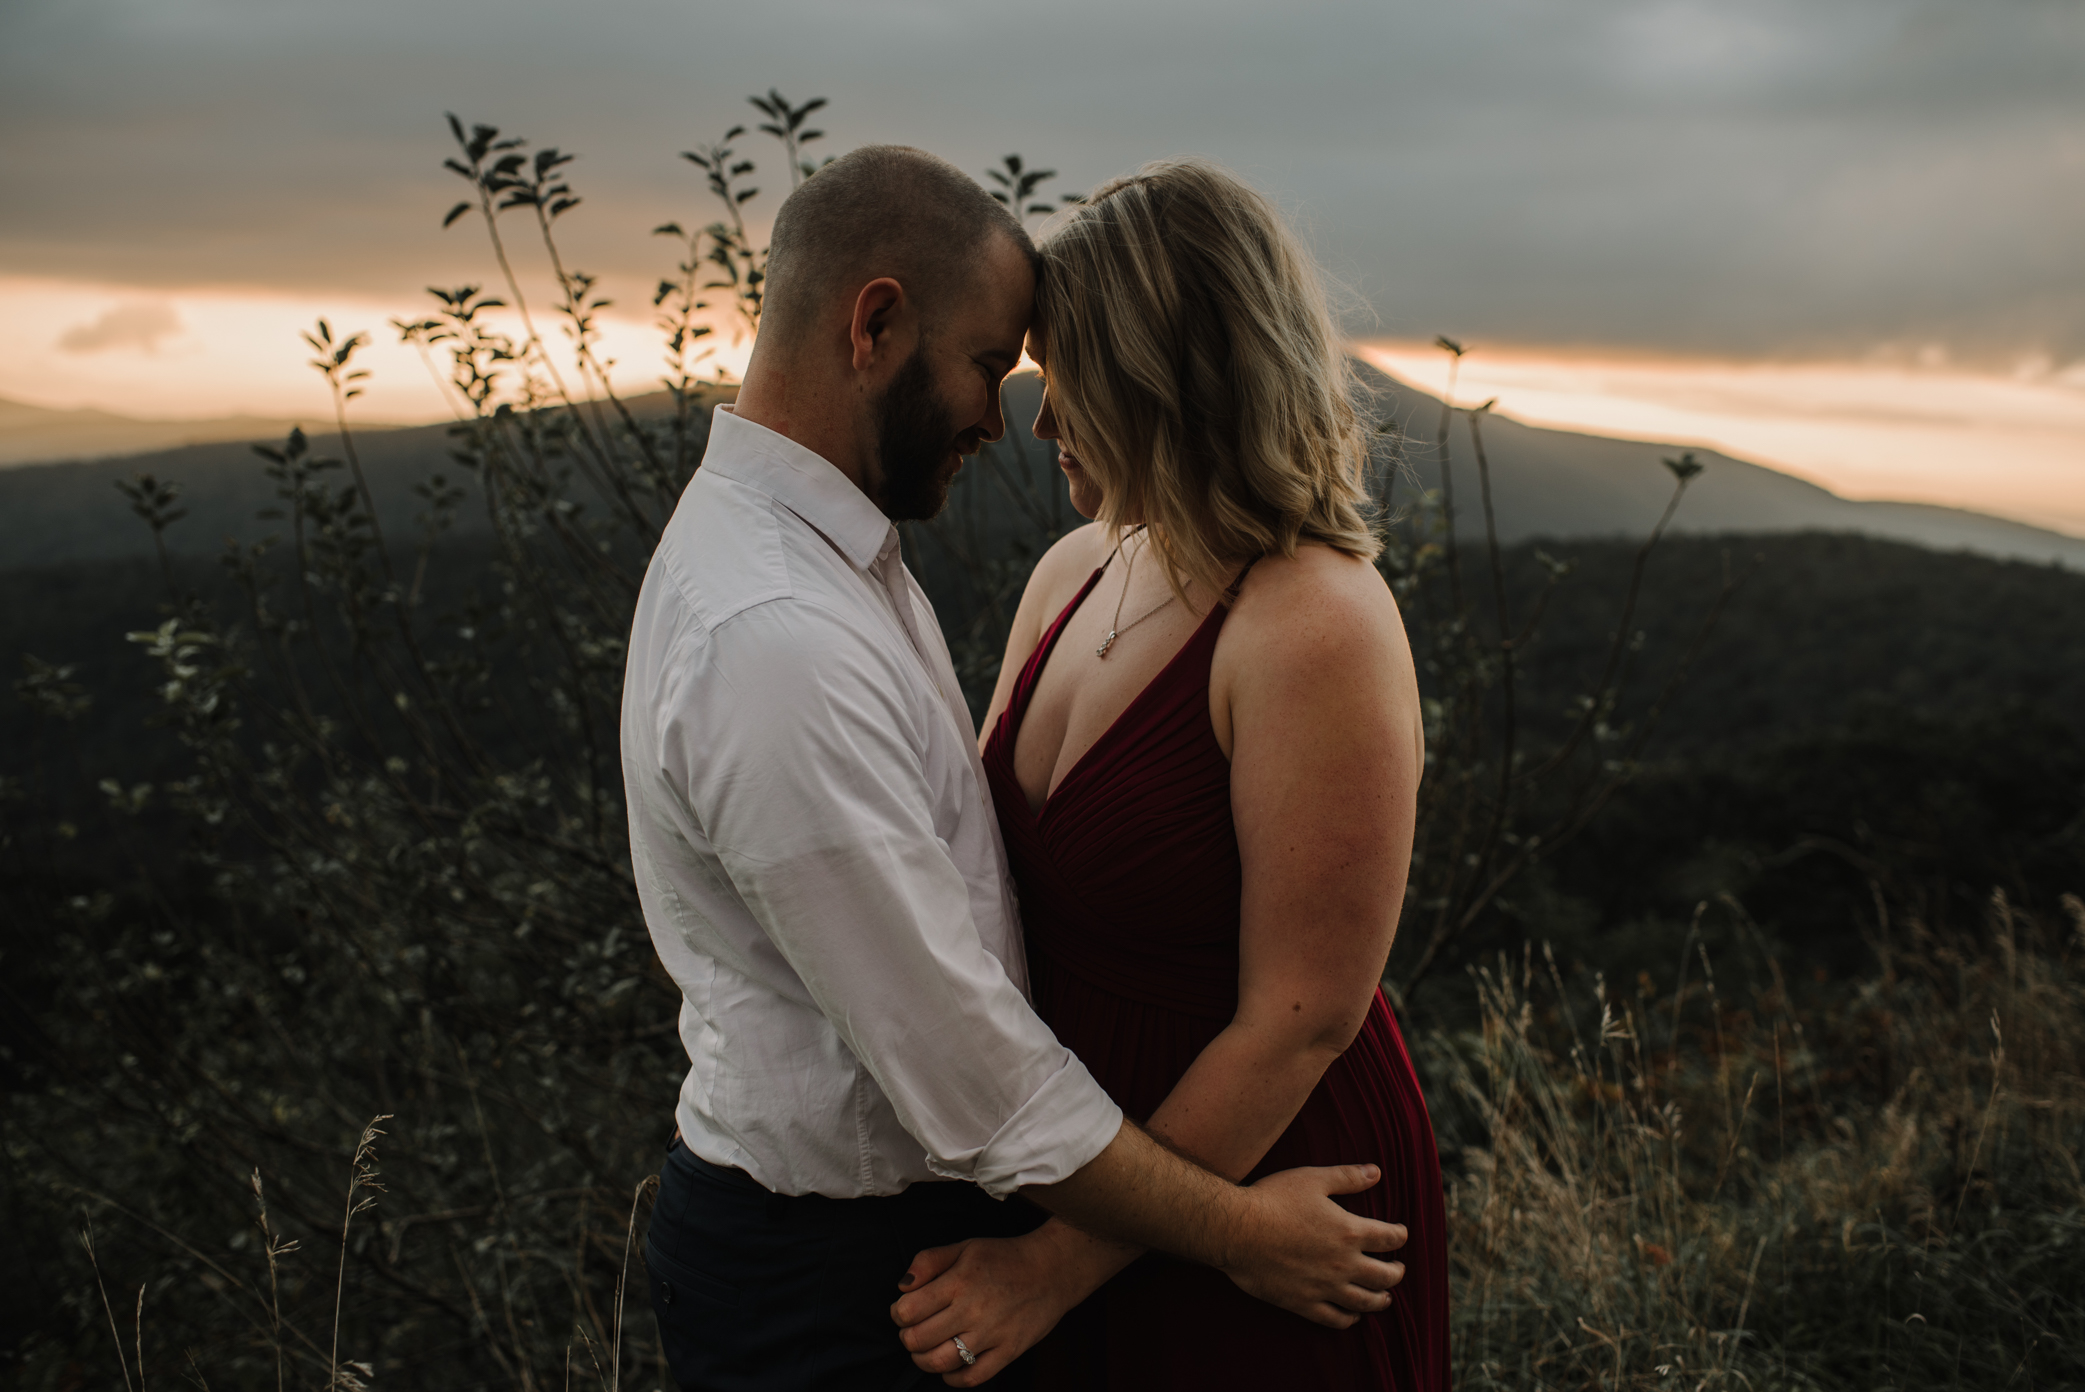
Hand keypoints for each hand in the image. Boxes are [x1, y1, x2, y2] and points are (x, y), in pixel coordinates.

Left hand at [890, 1223, 1126, 1386]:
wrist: (1052, 1270)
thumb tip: (902, 1286)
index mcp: (959, 1281)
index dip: (898, 1313)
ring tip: (926, 1350)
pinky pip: (972, 1378)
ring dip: (923, 1360)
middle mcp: (973, 1309)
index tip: (904, 1311)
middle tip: (913, 1331)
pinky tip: (949, 1368)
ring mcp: (992, 1334)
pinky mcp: (1008, 1352)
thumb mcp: (965, 1246)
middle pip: (919, 1340)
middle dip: (907, 1338)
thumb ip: (928, 1261)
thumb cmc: (1004, 1258)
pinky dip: (952, 1379)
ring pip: (940, 1363)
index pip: (909, 1310)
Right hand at [1219, 1164, 1407, 1327]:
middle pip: (1385, 1276)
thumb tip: (1376, 1172)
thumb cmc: (1274, 1199)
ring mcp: (1325, 1287)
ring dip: (1381, 1299)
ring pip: (1365, 1301)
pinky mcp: (1304, 1303)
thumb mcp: (1313, 1179)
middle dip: (1397, 1272)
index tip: (1400, 1234)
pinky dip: (1350, 1319)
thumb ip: (1348, 1177)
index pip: (1390, 1238)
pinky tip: (1353, 1315)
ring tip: (1385, 1297)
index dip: (1400, 1235)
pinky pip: (1335, 1319)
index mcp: (1350, 1232)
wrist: (1238, 1230)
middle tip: (1398, 1269)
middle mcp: (1344, 1264)